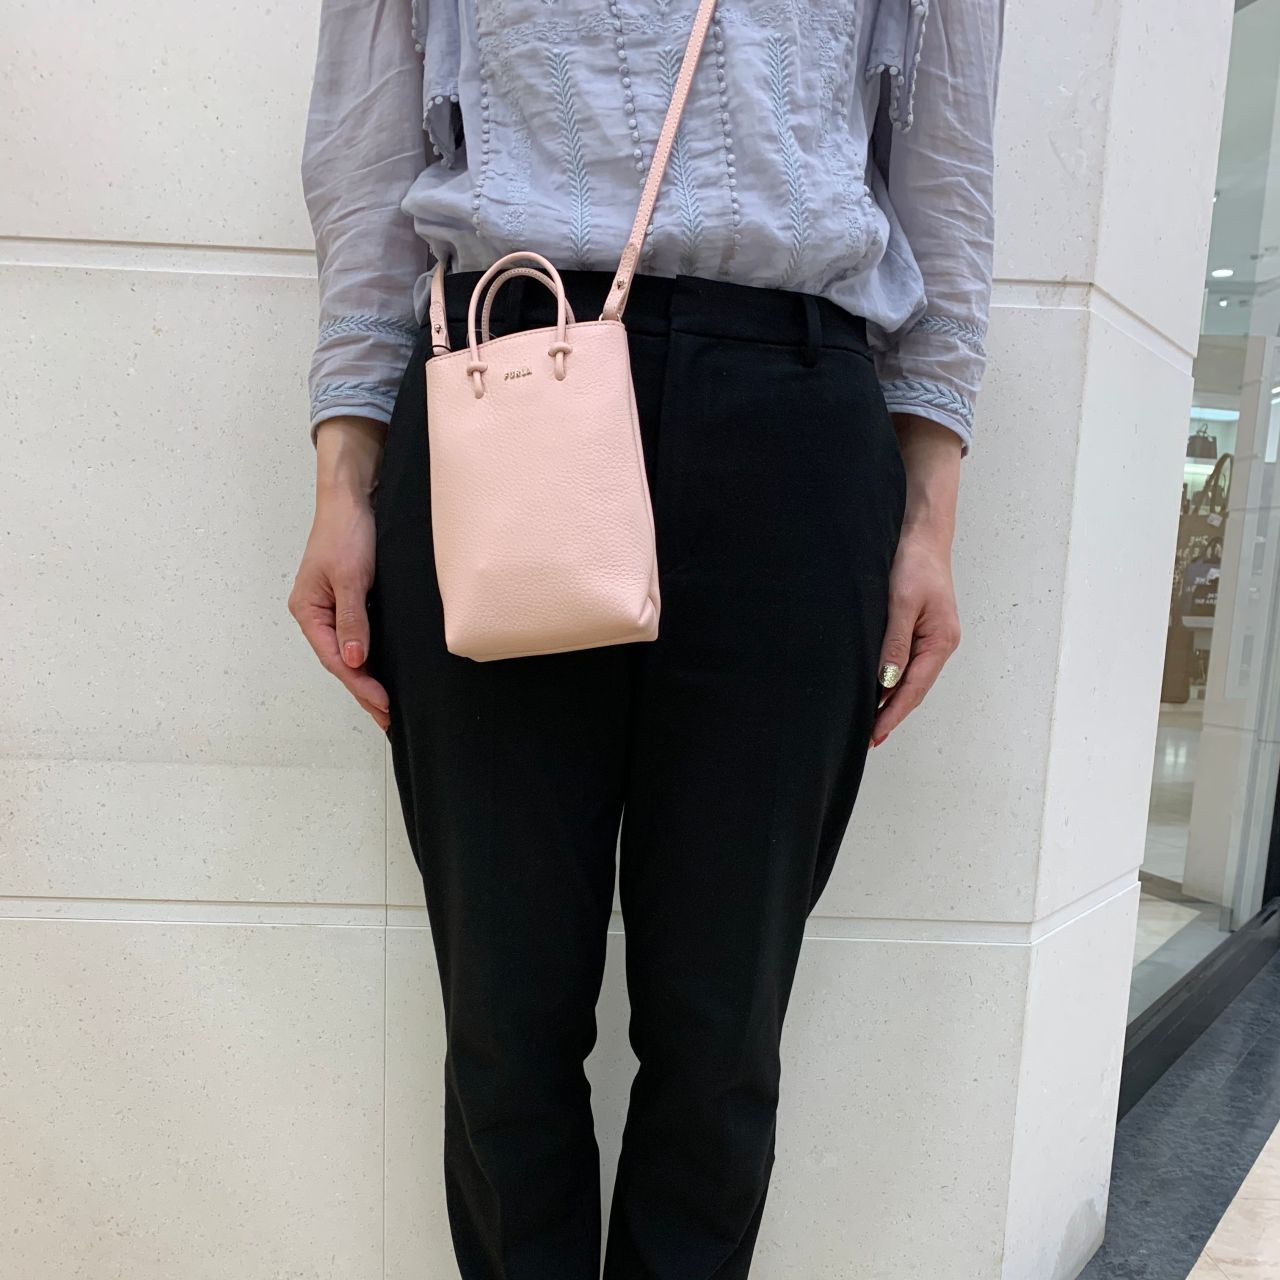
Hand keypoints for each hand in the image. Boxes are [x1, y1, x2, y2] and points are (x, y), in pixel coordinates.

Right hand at [288, 417, 390, 730]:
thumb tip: (354, 660)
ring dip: (368, 678)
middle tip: (389, 720)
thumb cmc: (347, 532)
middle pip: (341, 661)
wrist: (353, 496)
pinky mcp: (351, 600)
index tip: (383, 704)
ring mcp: (333, 608)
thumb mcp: (350, 577)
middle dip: (364, 691)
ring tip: (387, 708)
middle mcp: (317, 613)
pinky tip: (385, 671)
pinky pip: (360, 637)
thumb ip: (352, 619)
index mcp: (308, 610)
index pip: (335, 658)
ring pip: (351, 652)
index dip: (360, 684)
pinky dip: (372, 657)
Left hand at [870, 414, 963, 747]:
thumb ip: (894, 643)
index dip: (892, 715)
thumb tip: (885, 681)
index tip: (872, 736)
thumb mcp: (901, 601)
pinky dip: (887, 680)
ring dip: (887, 700)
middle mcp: (938, 644)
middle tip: (865, 740)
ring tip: (865, 723)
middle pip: (912, 689)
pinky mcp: (918, 628)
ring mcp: (929, 637)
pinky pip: (903, 663)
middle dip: (890, 714)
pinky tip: (872, 689)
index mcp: (940, 641)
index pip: (913, 689)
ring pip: (907, 678)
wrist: (921, 530)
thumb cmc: (913, 561)